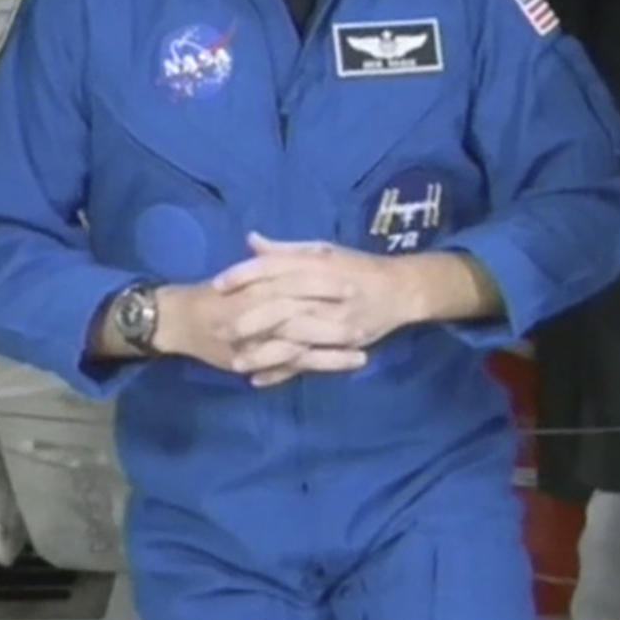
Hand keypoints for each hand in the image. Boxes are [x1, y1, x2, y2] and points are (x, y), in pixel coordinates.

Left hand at [207, 234, 420, 385]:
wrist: (402, 291)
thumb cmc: (359, 267)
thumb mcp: (323, 251)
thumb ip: (286, 251)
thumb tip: (251, 241)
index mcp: (317, 265)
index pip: (274, 268)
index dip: (244, 276)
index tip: (217, 285)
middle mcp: (323, 293)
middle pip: (279, 307)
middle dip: (246, 320)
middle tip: (218, 330)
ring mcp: (334, 322)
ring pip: (292, 339)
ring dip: (261, 352)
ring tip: (234, 362)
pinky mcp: (342, 344)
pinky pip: (308, 361)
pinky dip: (283, 372)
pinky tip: (258, 379)